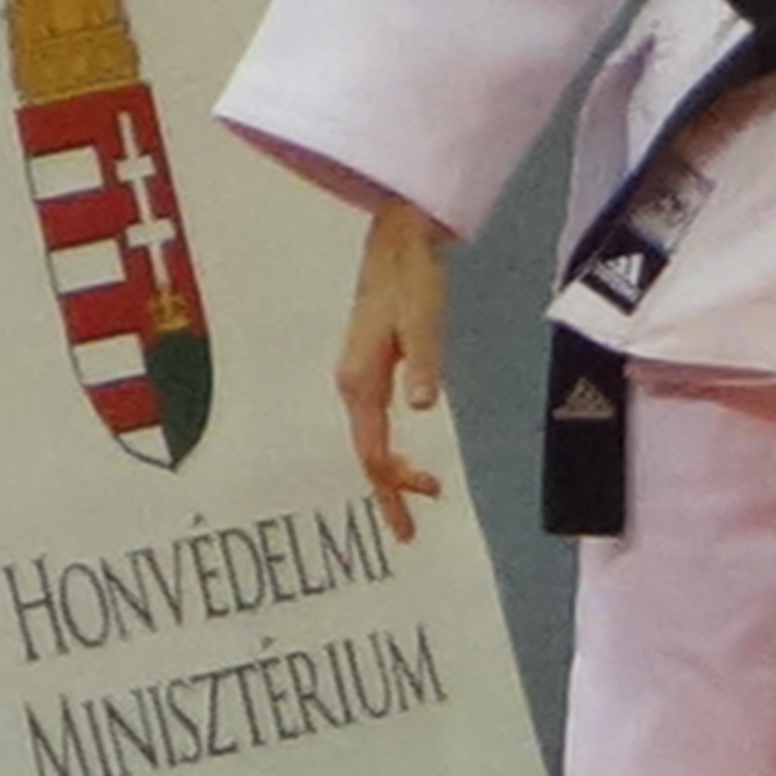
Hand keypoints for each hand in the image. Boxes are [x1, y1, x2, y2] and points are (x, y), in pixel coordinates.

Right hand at [332, 199, 451, 542]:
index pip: (373, 451)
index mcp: (360, 382)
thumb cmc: (412, 281)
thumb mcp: (423, 323)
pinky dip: (386, 448)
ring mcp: (356, 378)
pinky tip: (403, 457)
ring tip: (418, 497)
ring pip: (368, 439)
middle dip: (389, 491)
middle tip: (410, 530)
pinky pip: (371, 422)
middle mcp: (351, 385)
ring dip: (390, 471)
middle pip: (367, 452)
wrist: (397, 245)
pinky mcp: (367, 369)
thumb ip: (424, 365)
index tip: (417, 514)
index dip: (392, 487)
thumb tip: (422, 404)